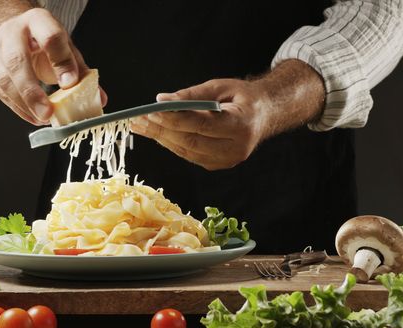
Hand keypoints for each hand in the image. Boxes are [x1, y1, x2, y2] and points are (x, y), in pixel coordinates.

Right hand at [0, 8, 91, 124]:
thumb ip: (81, 72)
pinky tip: (32, 115)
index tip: (69, 84)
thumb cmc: (44, 44)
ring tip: (43, 118)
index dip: (61, 61)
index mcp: (37, 20)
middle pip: (16, 60)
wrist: (15, 36)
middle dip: (32, 91)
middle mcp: (11, 31)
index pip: (50, 37)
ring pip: (4, 80)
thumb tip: (100, 99)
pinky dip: (17, 108)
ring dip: (25, 105)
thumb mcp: (66, 50)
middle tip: (48, 113)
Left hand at [131, 79, 269, 169]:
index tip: (152, 111)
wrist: (264, 114)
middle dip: (161, 130)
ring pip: (187, 152)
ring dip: (161, 139)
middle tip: (138, 120)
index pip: (201, 124)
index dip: (174, 119)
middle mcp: (236, 147)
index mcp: (241, 124)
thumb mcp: (220, 86)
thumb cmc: (243, 97)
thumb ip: (191, 95)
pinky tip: (156, 133)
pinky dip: (171, 144)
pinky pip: (189, 156)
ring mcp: (227, 160)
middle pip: (191, 142)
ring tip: (141, 126)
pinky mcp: (218, 165)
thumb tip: (162, 100)